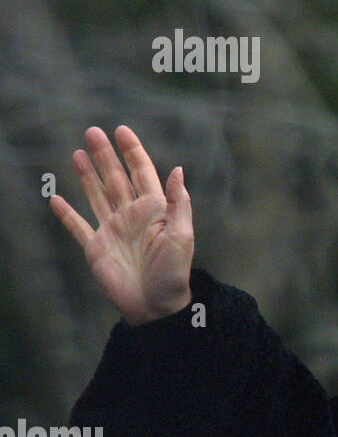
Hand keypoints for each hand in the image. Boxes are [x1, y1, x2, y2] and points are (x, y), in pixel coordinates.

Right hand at [50, 125, 193, 325]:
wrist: (156, 306)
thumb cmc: (174, 273)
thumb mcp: (182, 236)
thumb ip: (177, 203)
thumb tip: (177, 169)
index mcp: (154, 210)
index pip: (142, 173)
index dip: (132, 151)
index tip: (121, 130)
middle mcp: (131, 215)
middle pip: (115, 178)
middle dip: (105, 155)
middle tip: (92, 132)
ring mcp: (112, 230)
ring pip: (96, 195)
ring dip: (87, 175)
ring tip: (77, 152)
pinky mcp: (96, 247)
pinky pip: (78, 226)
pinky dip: (66, 213)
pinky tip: (56, 198)